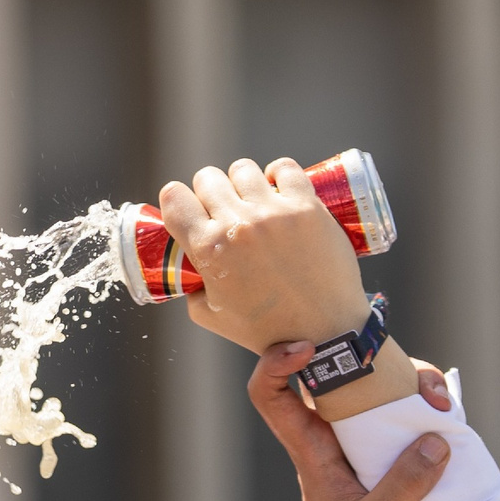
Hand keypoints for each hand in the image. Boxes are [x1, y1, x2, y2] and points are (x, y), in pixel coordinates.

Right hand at [159, 158, 369, 350]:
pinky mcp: (307, 206)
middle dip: (211, 193)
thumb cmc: (269, 331)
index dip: (178, 201)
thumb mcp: (213, 317)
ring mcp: (274, 213)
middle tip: (226, 212)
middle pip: (207, 178)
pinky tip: (280, 189)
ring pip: (243, 169)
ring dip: (244, 183)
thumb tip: (188, 267)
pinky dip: (279, 174)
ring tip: (255, 203)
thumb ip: (192, 287)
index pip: (173, 197)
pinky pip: (285, 167)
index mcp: (209, 249)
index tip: (191, 211)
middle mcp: (238, 225)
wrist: (326, 333)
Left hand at [248, 344, 467, 500]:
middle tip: (418, 385)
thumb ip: (402, 486)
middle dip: (375, 359)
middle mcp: (338, 440)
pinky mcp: (404, 454)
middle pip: (343, 373)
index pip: (272, 397)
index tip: (307, 347)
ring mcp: (372, 444)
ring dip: (415, 383)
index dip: (277, 363)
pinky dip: (435, 407)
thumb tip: (434, 439)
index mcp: (312, 454)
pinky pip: (415, 413)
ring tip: (443, 404)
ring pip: (383, 387)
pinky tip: (451, 416)